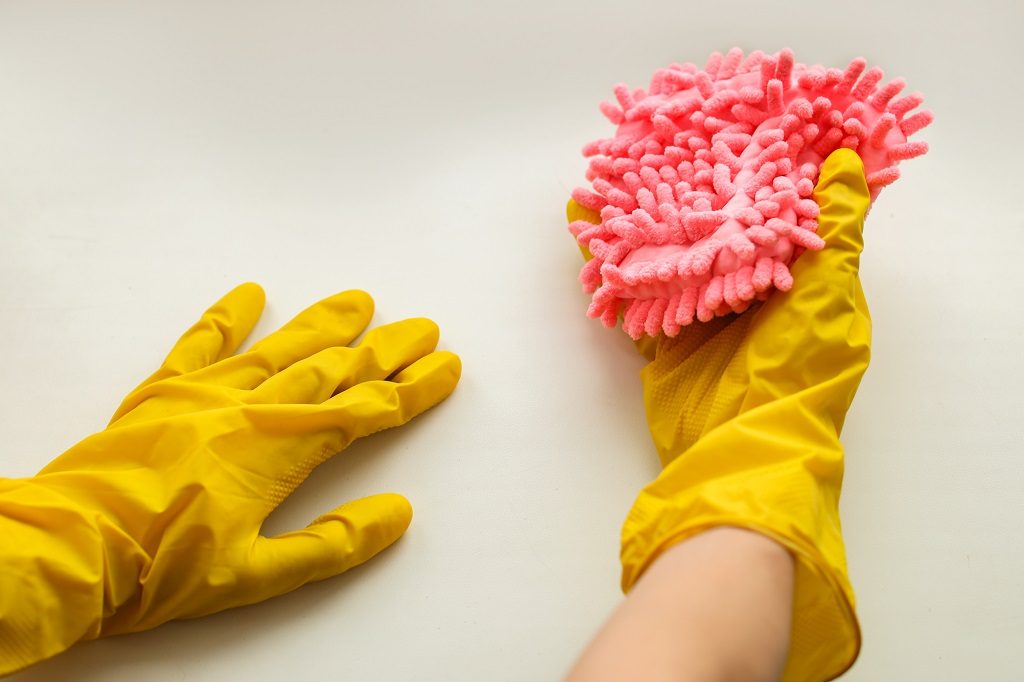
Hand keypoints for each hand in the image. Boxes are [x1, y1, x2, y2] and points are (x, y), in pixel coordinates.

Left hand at [0, 284, 460, 674]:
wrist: (74, 547)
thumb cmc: (161, 568)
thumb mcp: (259, 575)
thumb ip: (333, 543)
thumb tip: (397, 512)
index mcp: (280, 449)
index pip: (366, 412)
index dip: (413, 389)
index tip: (445, 366)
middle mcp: (252, 409)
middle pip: (335, 369)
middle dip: (386, 349)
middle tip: (423, 326)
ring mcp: (206, 394)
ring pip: (281, 347)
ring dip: (325, 323)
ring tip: (359, 299)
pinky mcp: (163, 392)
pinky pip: (202, 342)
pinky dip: (228, 317)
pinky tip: (250, 293)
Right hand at [568, 149, 870, 679]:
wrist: (742, 449)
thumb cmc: (798, 369)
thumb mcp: (830, 293)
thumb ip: (834, 230)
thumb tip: (846, 159)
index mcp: (791, 277)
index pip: (769, 212)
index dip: (747, 174)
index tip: (720, 130)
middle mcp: (745, 294)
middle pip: (711, 233)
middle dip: (683, 198)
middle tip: (652, 150)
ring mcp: (700, 319)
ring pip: (667, 262)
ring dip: (640, 230)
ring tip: (608, 186)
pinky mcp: (662, 344)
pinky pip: (634, 302)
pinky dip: (612, 275)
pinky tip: (590, 242)